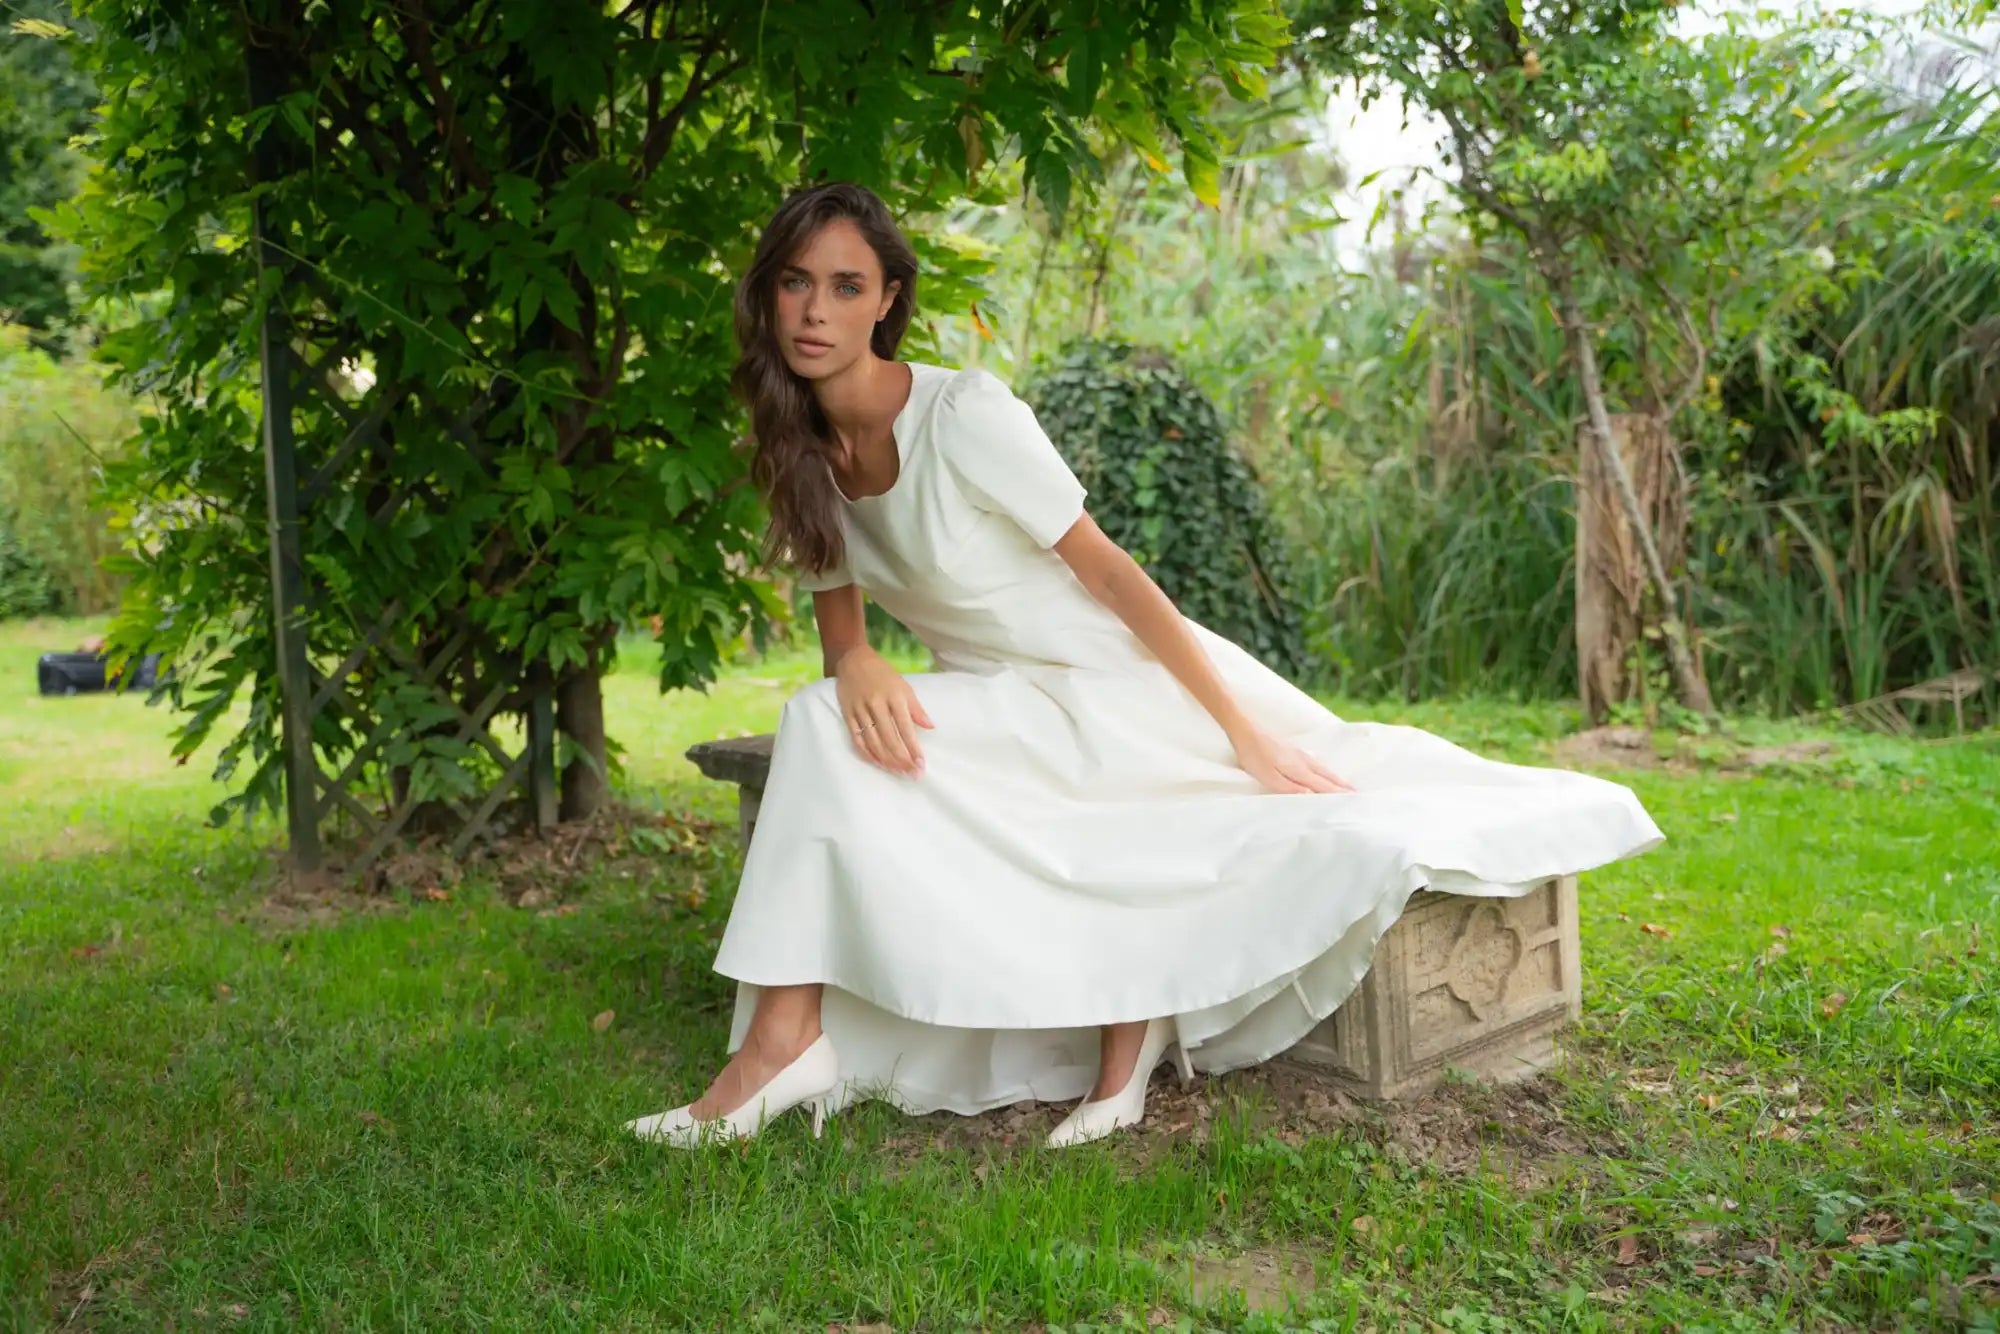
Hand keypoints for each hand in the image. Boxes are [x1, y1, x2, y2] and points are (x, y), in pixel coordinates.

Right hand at [832, 648, 933, 775]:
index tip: (921, 764)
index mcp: (894, 697)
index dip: (914, 749)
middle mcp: (877, 704)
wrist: (853, 660)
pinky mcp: (848, 715)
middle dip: (902, 759)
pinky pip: (857, 739)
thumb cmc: (883, 674)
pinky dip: (868, 753)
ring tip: (898, 772)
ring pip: (874, 742)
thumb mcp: (904, 687)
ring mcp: (860, 710)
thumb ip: (916, 708)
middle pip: (890, 739)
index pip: (906, 728)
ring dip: (887, 760)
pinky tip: (878, 763)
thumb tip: (930, 726)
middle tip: (912, 774)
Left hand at [1232, 728, 1353, 795]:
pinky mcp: (1291, 749)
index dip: (1337, 793)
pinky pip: (1315, 763)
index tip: (1353, 800)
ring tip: (1345, 784)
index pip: (1323, 785)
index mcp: (1299, 770)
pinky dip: (1325, 769)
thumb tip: (1312, 796)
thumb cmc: (1253, 755)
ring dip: (1335, 777)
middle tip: (1356, 793)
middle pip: (1327, 775)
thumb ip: (1290, 788)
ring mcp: (1298, 753)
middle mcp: (1303, 761)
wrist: (1244, 729)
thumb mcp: (1268, 777)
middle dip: (1341, 785)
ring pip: (1322, 768)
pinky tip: (1322, 769)